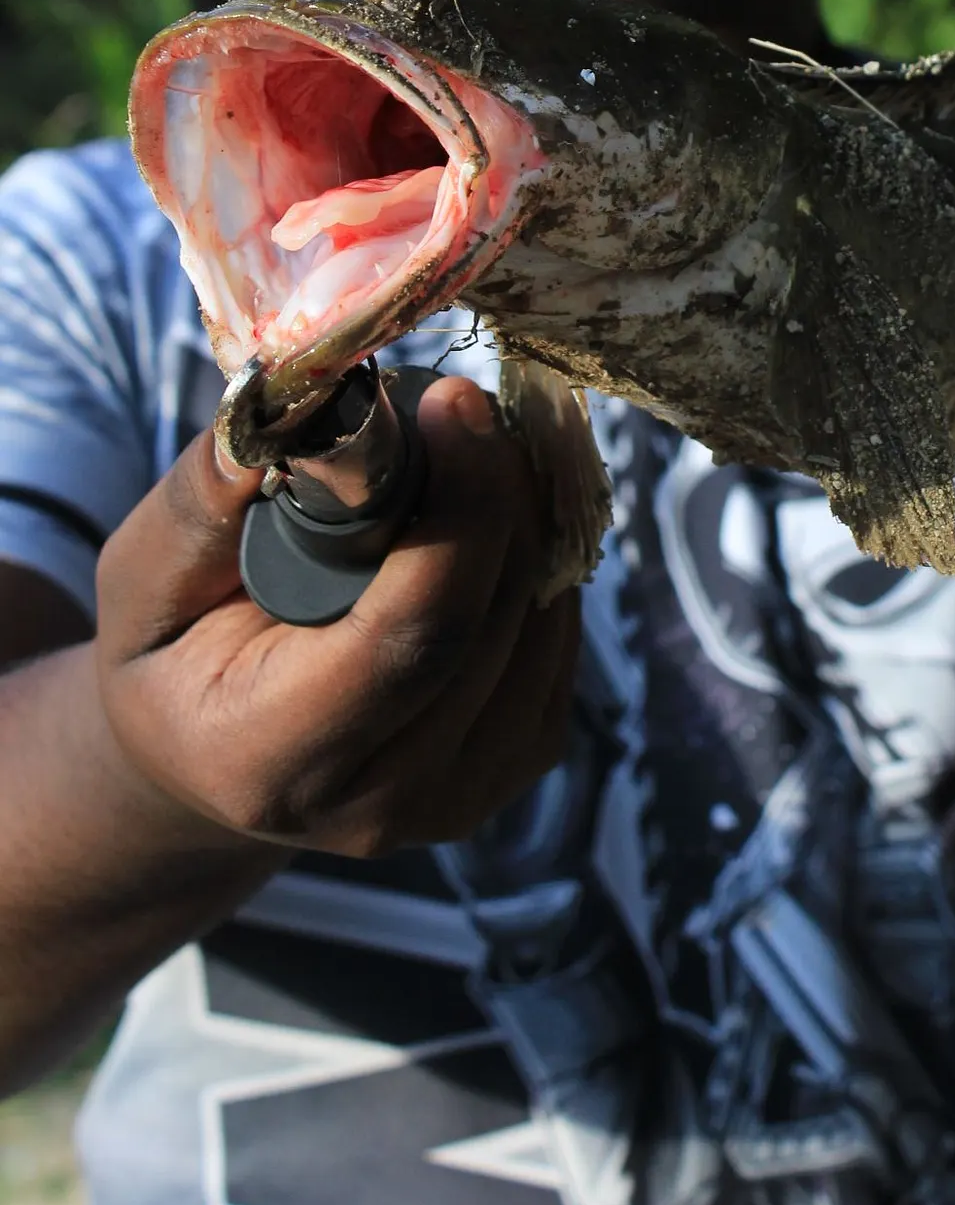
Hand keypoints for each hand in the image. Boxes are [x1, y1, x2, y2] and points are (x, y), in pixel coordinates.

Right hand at [93, 377, 579, 858]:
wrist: (215, 757)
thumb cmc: (173, 655)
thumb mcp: (145, 579)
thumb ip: (205, 502)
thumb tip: (296, 402)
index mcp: (275, 760)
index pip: (412, 637)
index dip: (457, 514)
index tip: (456, 402)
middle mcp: (385, 803)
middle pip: (493, 625)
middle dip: (499, 496)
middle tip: (472, 403)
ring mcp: (464, 795)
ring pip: (542, 628)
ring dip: (529, 521)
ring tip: (475, 449)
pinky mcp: (520, 763)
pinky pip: (559, 642)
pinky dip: (540, 563)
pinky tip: (493, 515)